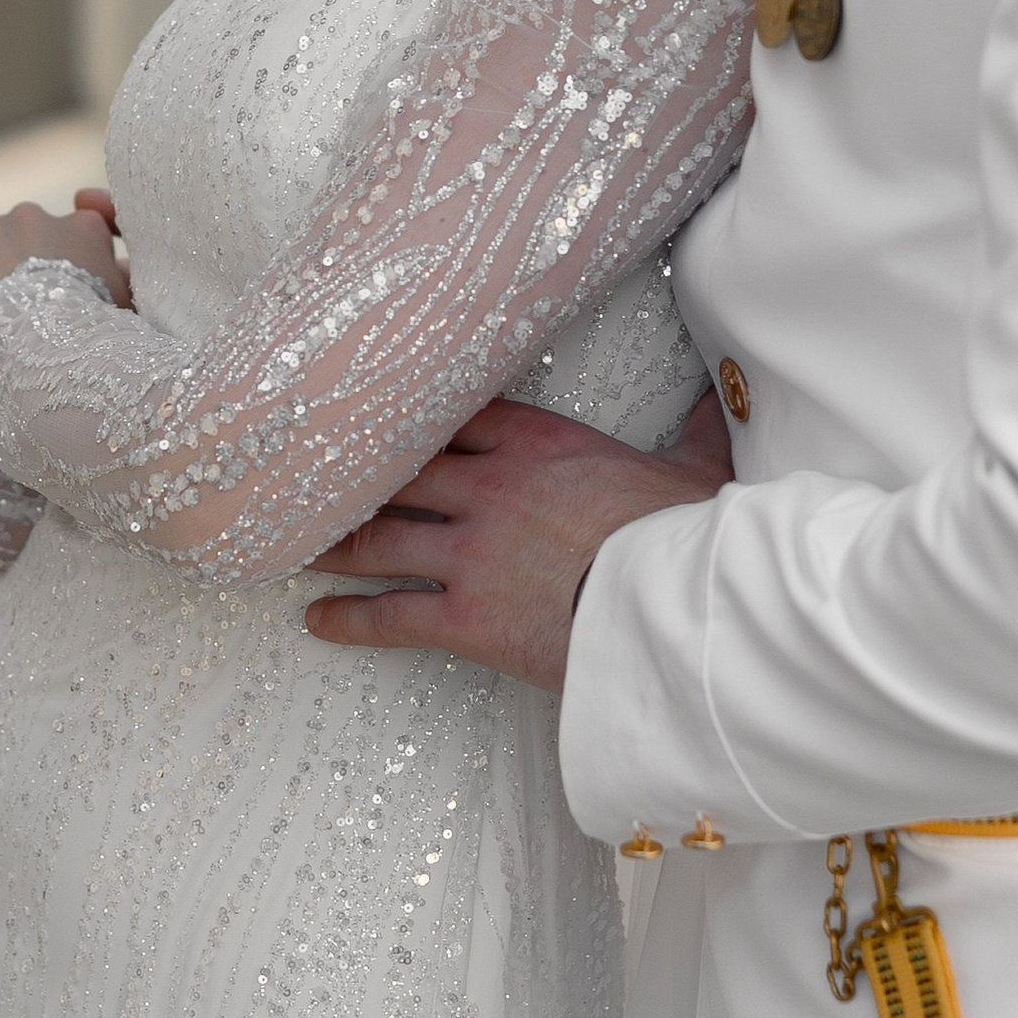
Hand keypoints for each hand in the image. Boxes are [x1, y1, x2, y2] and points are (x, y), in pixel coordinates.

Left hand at [0, 189, 132, 333]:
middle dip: (19, 276)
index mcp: (83, 227)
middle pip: (22, 244)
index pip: (78, 234)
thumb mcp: (124, 305)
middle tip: (22, 322)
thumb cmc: (93, 336)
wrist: (41, 351)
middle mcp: (34, 216)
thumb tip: (118, 267)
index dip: (67, 267)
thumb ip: (121, 278)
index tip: (62, 295)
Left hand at [303, 388, 730, 691]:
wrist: (671, 608)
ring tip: (295, 545)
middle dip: (354, 477)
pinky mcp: (464, 615)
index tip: (378, 414)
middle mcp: (489, 487)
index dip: (412, 416)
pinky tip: (316, 620)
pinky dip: (348, 618)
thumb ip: (696, 431)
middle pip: (400, 471)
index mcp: (538, 443)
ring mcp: (469, 551)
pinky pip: (390, 615)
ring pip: (380, 537)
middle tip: (312, 478)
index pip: (456, 415)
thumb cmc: (685, 539)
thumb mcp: (695, 473)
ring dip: (335, 543)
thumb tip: (723, 396)